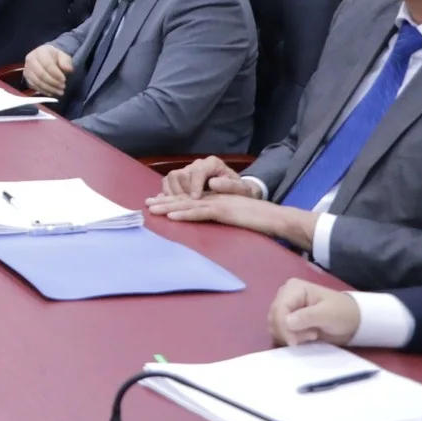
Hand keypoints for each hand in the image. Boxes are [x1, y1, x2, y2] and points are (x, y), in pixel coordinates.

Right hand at [22, 44, 72, 97]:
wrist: (46, 57)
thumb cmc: (55, 57)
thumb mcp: (63, 56)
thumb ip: (66, 62)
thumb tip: (68, 69)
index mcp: (40, 52)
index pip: (47, 65)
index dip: (56, 74)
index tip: (64, 80)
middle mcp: (30, 59)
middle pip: (41, 74)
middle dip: (53, 82)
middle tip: (63, 87)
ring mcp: (27, 68)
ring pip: (37, 81)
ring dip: (49, 88)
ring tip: (60, 92)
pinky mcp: (26, 77)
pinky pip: (34, 86)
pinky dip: (43, 91)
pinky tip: (52, 93)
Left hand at [146, 190, 318, 250]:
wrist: (275, 217)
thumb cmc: (258, 220)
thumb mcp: (235, 217)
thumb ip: (222, 216)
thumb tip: (210, 221)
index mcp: (216, 200)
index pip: (189, 200)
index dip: (172, 200)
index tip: (156, 202)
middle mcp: (213, 199)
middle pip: (184, 200)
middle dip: (164, 202)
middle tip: (146, 203)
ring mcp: (217, 204)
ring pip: (187, 205)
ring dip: (167, 207)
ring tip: (151, 209)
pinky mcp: (223, 212)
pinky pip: (200, 213)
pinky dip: (184, 215)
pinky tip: (171, 217)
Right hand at [153, 155, 248, 201]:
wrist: (237, 191)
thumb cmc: (239, 190)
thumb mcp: (240, 189)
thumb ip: (229, 185)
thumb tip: (213, 183)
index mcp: (212, 163)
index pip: (197, 171)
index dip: (194, 185)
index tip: (195, 199)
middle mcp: (198, 164)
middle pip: (181, 173)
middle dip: (182, 191)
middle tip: (188, 204)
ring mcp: (188, 170)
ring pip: (171, 177)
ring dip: (172, 192)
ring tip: (180, 204)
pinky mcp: (181, 178)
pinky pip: (167, 182)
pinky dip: (167, 192)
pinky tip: (172, 203)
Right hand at [269, 278, 361, 346]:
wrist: (353, 322)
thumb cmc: (343, 313)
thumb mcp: (329, 314)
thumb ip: (308, 317)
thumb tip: (286, 322)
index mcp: (294, 288)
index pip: (279, 308)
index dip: (282, 326)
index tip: (294, 341)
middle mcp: (285, 296)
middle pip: (273, 318)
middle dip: (288, 332)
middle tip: (311, 336)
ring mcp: (285, 308)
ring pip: (274, 326)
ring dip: (290, 336)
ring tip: (311, 335)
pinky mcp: (287, 320)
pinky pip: (279, 332)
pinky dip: (290, 338)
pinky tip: (306, 337)